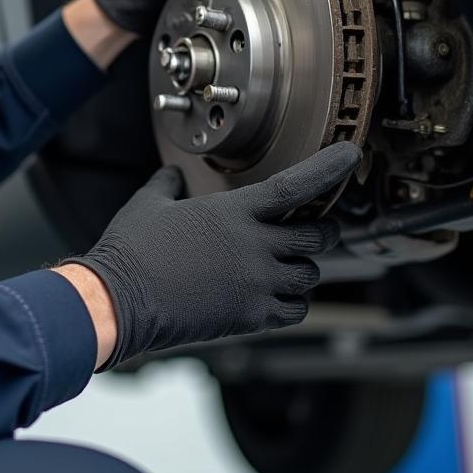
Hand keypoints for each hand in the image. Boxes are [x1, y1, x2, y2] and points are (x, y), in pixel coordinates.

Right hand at [64, 142, 360, 369]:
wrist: (121, 301)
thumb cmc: (132, 250)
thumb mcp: (148, 205)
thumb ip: (167, 184)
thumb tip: (172, 173)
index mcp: (233, 212)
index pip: (296, 186)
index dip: (328, 169)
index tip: (350, 156)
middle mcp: (254, 246)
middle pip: (316, 236)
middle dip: (322, 230)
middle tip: (316, 228)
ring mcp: (256, 283)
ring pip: (309, 275)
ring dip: (303, 267)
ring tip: (287, 264)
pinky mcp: (252, 316)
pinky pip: (295, 309)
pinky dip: (293, 301)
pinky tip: (275, 294)